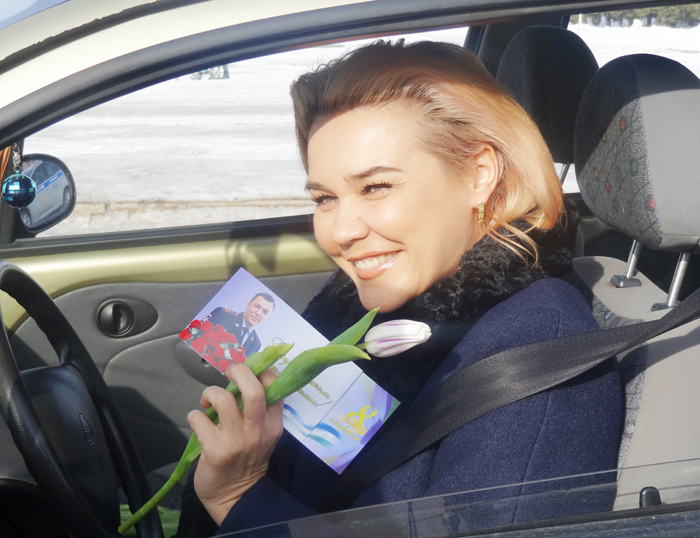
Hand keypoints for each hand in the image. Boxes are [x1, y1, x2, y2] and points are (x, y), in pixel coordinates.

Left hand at [187, 364, 283, 524]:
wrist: (235, 497)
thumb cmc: (247, 461)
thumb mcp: (263, 436)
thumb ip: (257, 412)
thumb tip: (240, 381)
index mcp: (273, 424)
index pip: (275, 387)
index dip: (260, 372)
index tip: (247, 372)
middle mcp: (258, 430)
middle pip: (253, 389)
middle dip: (239, 372)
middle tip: (229, 374)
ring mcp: (237, 440)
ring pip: (223, 399)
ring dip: (210, 393)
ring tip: (208, 401)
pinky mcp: (215, 450)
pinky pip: (199, 418)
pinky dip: (194, 415)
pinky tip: (198, 422)